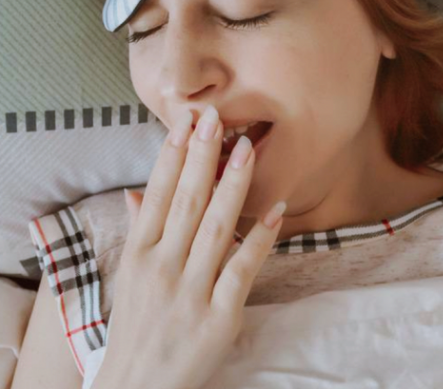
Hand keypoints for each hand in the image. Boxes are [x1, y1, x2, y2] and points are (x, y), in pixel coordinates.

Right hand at [97, 105, 285, 388]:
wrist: (137, 388)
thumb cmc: (137, 328)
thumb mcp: (131, 279)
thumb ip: (139, 234)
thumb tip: (138, 194)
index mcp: (141, 255)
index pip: (158, 195)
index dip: (173, 156)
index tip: (186, 121)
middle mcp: (163, 268)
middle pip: (187, 202)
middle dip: (202, 157)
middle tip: (216, 117)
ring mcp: (191, 292)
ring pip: (216, 228)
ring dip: (233, 185)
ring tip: (247, 148)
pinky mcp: (219, 316)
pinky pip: (242, 269)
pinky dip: (259, 239)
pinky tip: (275, 210)